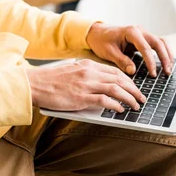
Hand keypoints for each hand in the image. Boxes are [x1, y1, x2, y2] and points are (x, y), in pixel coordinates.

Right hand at [26, 59, 145, 112]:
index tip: (134, 87)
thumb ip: (86, 76)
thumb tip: (99, 87)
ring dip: (129, 98)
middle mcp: (89, 72)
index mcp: (87, 65)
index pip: (114, 71)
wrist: (33, 85)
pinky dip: (116, 105)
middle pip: (119, 79)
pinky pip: (105, 101)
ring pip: (116, 89)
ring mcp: (86, 84)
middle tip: (141, 98)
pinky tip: (121, 110)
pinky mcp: (81, 97)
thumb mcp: (71, 72)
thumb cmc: (49, 81)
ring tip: (136, 105)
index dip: (128, 80)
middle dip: (134, 89)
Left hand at [86, 23, 173, 76]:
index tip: (153, 74)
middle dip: (164, 58)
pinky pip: (157, 44)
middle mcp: (140, 30)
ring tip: (169, 69)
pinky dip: (163, 53)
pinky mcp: (144, 38)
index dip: (151, 61)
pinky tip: (166, 63)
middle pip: (158, 42)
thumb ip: (121, 61)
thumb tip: (133, 71)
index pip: (145, 47)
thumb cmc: (102, 41)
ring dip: (167, 55)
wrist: (98, 33)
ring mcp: (143, 33)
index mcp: (131, 32)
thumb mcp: (108, 52)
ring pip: (161, 42)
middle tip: (167, 72)